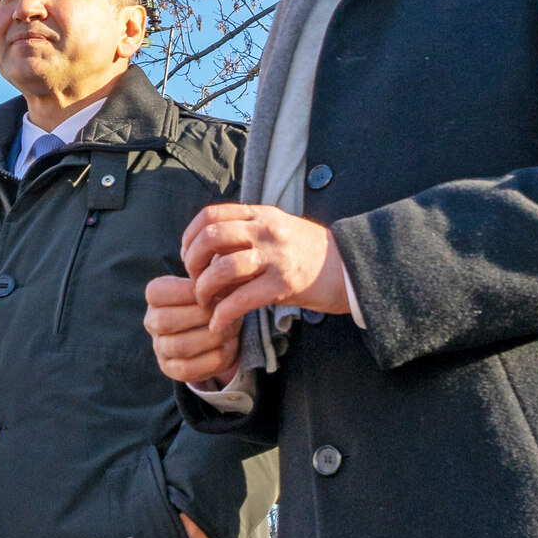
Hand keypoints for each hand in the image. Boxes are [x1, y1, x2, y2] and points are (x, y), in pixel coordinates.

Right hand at [144, 274, 245, 386]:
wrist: (220, 330)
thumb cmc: (214, 301)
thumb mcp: (211, 285)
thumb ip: (211, 279)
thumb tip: (220, 282)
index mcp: (155, 297)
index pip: (156, 292)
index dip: (184, 292)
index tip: (209, 292)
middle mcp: (151, 322)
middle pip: (164, 321)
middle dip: (200, 316)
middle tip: (224, 312)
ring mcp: (160, 347)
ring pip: (178, 346)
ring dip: (209, 338)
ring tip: (229, 330)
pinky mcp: (171, 369)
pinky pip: (189, 369)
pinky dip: (212, 358)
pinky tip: (227, 346)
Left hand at [180, 203, 349, 333]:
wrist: (349, 267)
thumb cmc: (308, 252)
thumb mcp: (276, 230)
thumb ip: (245, 234)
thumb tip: (208, 251)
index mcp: (260, 214)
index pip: (211, 214)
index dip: (191, 236)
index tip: (188, 256)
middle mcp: (266, 230)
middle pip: (210, 237)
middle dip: (193, 262)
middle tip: (194, 281)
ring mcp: (276, 256)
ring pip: (223, 267)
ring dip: (205, 289)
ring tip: (205, 302)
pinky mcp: (285, 283)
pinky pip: (243, 298)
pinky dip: (224, 313)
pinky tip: (218, 323)